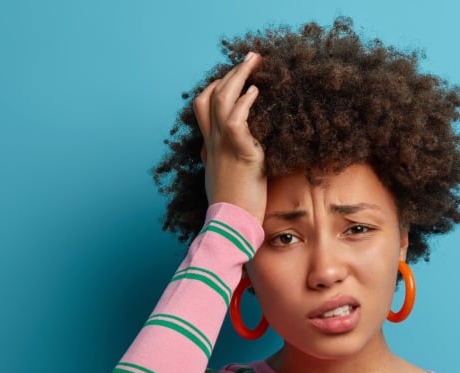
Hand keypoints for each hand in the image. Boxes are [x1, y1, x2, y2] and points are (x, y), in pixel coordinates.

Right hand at [193, 52, 266, 222]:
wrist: (229, 226)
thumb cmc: (231, 208)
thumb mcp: (223, 179)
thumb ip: (223, 162)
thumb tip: (224, 156)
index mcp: (209, 147)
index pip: (203, 107)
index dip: (216, 88)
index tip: (233, 78)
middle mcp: (212, 142)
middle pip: (212, 96)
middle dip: (231, 73)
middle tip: (250, 58)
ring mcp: (223, 146)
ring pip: (222, 99)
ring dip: (238, 76)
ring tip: (254, 62)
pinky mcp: (239, 153)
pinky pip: (236, 120)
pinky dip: (244, 102)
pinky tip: (255, 91)